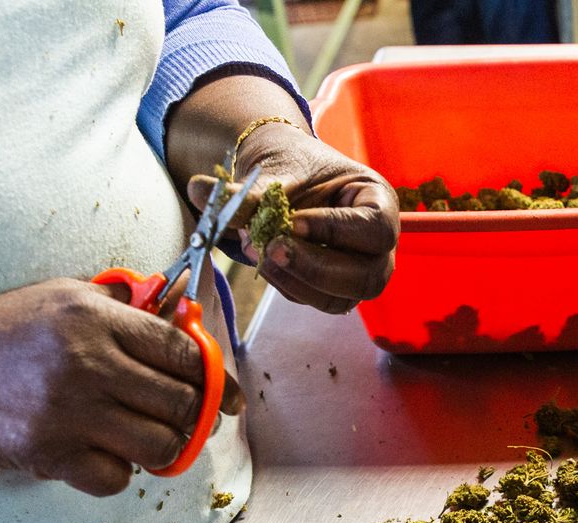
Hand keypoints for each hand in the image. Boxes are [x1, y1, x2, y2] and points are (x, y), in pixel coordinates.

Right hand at [0, 279, 237, 496]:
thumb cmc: (3, 336)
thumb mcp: (61, 298)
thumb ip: (124, 306)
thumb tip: (186, 313)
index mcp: (95, 317)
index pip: (184, 352)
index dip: (214, 377)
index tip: (226, 395)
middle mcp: (87, 362)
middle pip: (182, 402)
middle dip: (194, 415)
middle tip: (187, 419)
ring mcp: (70, 413)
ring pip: (161, 446)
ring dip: (162, 447)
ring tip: (146, 436)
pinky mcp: (51, 454)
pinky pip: (117, 478)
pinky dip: (119, 473)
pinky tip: (103, 453)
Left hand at [189, 123, 397, 314]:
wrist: (285, 177)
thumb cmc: (292, 165)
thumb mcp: (276, 171)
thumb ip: (249, 192)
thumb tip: (199, 190)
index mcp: (378, 201)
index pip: (374, 228)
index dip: (335, 230)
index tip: (292, 222)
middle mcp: (379, 244)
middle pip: (366, 276)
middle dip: (315, 268)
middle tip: (272, 249)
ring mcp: (360, 271)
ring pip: (342, 298)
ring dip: (297, 282)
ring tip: (261, 253)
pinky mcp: (336, 290)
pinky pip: (316, 302)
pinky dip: (288, 286)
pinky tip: (265, 261)